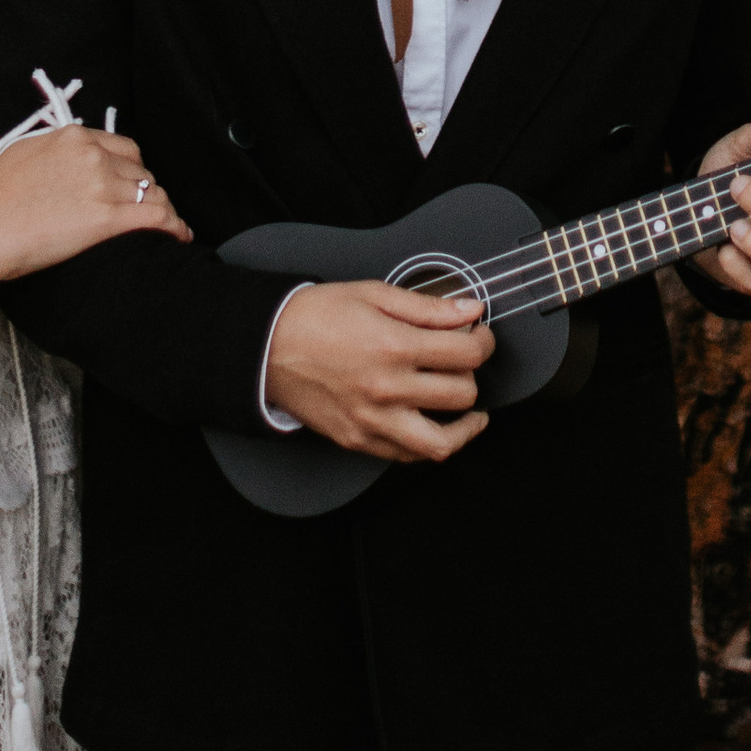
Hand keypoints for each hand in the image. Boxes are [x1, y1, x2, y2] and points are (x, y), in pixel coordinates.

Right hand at [0, 122, 191, 280]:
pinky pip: (157, 218)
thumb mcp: (24, 153)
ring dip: (163, 210)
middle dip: (146, 190)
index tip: (133, 185)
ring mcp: (103, 185)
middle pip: (140, 171)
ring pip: (153, 193)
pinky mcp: (107, 218)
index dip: (132, 169)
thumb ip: (55, 151)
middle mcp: (94, 156)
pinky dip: (174, 226)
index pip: (123, 148)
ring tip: (168, 225)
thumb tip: (66, 159)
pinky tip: (179, 236)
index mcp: (74, 138)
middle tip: (146, 209)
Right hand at [264, 279, 493, 461]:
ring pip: (441, 443)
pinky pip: (407, 456)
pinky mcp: (358, 440)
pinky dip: (429, 444)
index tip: (479, 336)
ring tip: (470, 413)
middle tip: (465, 362)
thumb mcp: (373, 294)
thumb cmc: (316, 316)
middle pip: (461, 394)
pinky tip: (435, 426)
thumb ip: (428, 306)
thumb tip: (470, 309)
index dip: (483, 342)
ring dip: (464, 426)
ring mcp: (373, 421)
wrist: (267, 346)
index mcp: (394, 346)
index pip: (466, 353)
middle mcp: (387, 389)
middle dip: (472, 373)